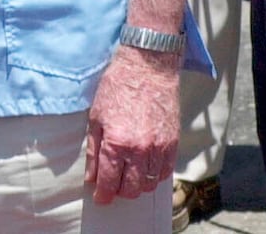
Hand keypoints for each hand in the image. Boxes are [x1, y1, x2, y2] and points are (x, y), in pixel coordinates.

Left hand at [85, 46, 180, 203]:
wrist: (148, 68)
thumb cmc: (117, 88)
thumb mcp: (96, 117)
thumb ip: (94, 151)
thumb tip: (92, 176)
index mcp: (117, 143)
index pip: (109, 182)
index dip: (103, 195)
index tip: (100, 198)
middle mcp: (140, 150)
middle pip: (131, 189)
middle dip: (119, 192)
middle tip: (112, 185)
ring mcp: (159, 148)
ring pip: (150, 184)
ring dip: (137, 185)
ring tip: (127, 175)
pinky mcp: (173, 144)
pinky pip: (164, 173)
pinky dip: (153, 176)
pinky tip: (144, 167)